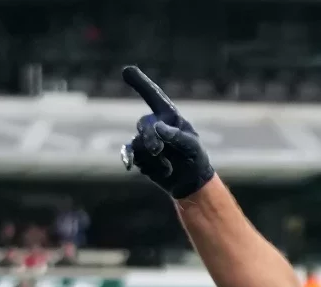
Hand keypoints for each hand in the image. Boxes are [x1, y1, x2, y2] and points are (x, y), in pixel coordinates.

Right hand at [119, 66, 213, 199]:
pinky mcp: (139, 155)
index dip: (141, 83)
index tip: (126, 70)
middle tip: (158, 150)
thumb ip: (177, 136)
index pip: (154, 96)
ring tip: (168, 166)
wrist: (190, 182)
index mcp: (169, 117)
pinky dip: (138, 162)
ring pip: (137, 144)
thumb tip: (157, 127)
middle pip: (143, 125)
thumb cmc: (194, 159)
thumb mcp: (192, 147)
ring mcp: (145, 140)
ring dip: (151, 157)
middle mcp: (155, 125)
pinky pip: (132, 156)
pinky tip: (138, 167)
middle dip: (149, 138)